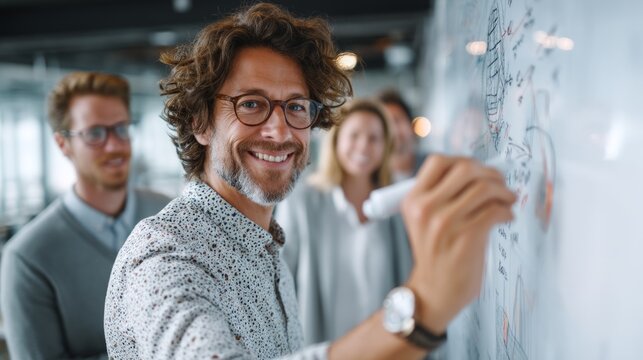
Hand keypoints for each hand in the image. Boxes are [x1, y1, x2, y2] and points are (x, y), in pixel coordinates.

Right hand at [401, 155, 515, 333]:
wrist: (435, 291)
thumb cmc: (436, 253)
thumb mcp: (423, 220)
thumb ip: (440, 195)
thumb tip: (479, 170)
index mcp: (413, 200)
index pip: (438, 161)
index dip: (463, 161)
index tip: (477, 172)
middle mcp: (426, 208)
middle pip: (465, 168)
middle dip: (489, 172)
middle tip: (500, 183)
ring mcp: (445, 223)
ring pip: (484, 188)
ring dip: (504, 191)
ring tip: (508, 199)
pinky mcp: (467, 237)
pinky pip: (495, 210)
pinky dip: (507, 211)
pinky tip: (506, 218)